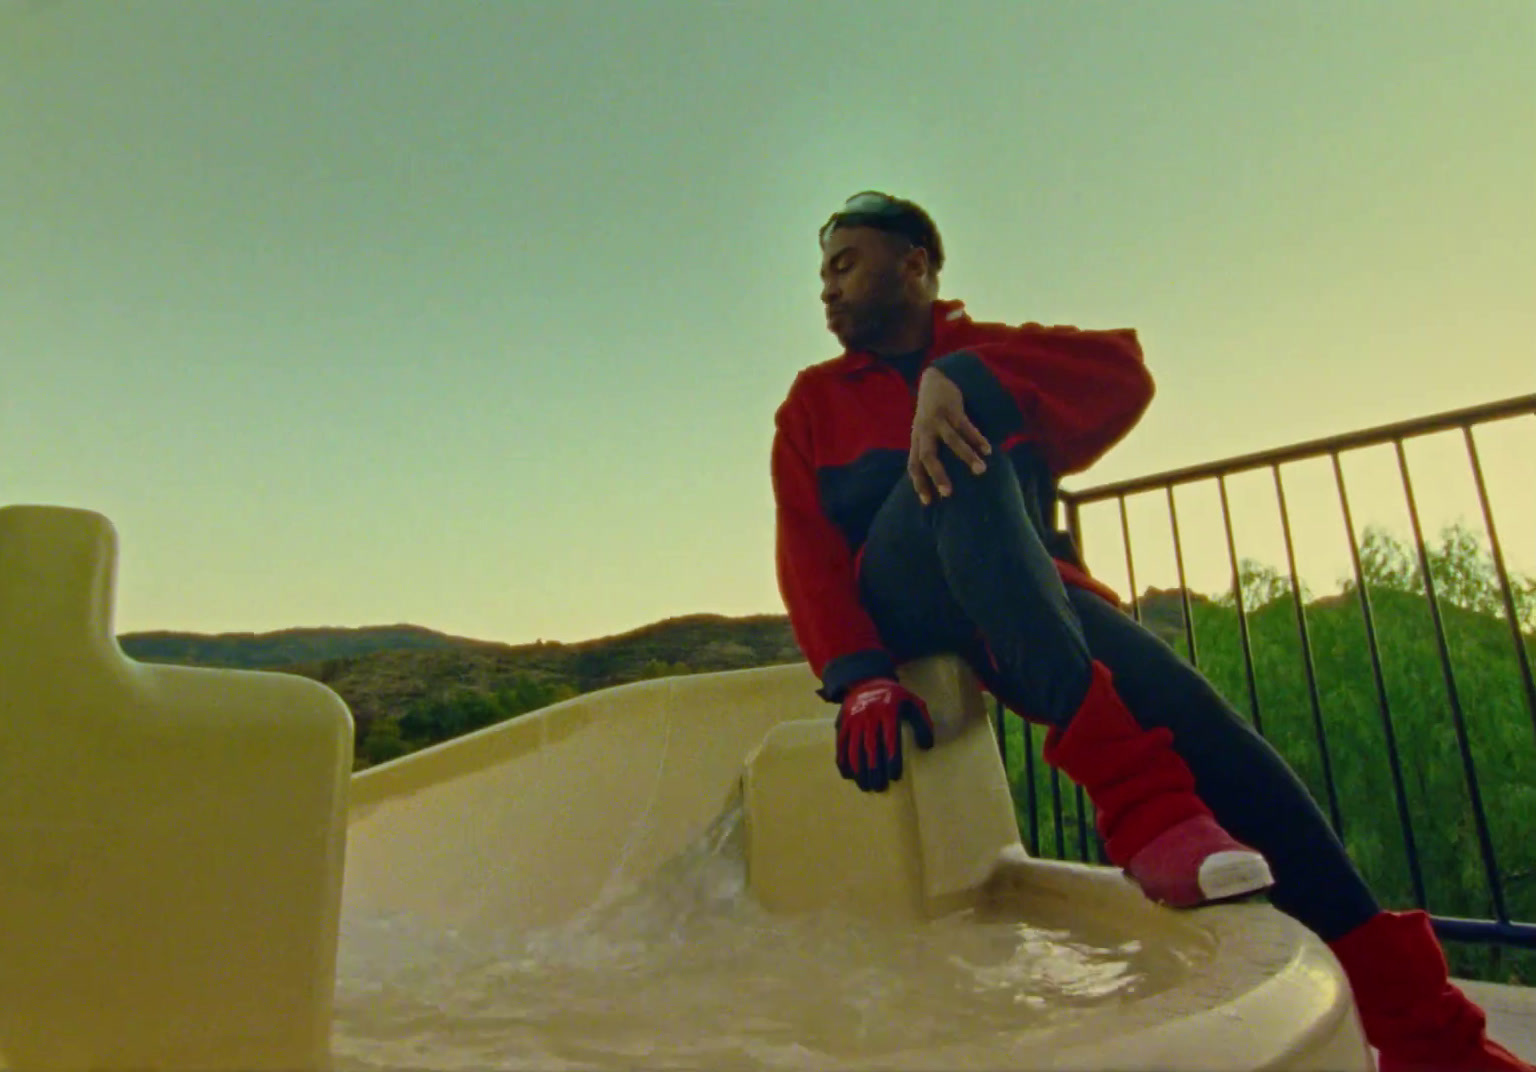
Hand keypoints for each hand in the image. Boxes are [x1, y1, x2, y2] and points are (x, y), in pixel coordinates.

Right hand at [835, 678, 935, 791]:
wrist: (866, 680)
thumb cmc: (894, 697)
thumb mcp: (913, 703)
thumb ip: (923, 723)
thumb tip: (927, 746)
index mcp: (888, 711)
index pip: (890, 739)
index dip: (892, 759)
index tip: (894, 776)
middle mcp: (869, 716)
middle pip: (871, 747)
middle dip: (874, 769)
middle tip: (879, 787)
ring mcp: (853, 719)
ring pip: (854, 748)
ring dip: (858, 770)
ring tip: (865, 787)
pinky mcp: (842, 722)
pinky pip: (840, 744)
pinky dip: (843, 761)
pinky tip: (848, 776)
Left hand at [908, 368, 991, 505]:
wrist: (935, 379)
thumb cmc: (932, 412)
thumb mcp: (925, 431)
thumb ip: (930, 449)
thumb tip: (940, 476)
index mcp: (917, 439)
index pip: (913, 465)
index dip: (919, 483)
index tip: (927, 502)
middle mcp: (924, 431)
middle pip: (927, 455)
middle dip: (937, 475)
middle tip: (948, 494)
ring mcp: (938, 420)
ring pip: (951, 441)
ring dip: (966, 456)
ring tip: (981, 471)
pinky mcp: (952, 409)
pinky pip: (965, 426)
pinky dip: (976, 437)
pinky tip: (988, 449)